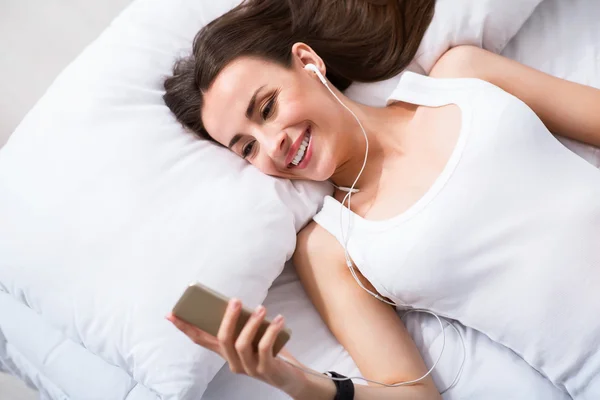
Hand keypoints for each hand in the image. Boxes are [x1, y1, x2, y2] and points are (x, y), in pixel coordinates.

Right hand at [166, 299, 306, 394]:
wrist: (291, 377)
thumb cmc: (270, 352)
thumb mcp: (253, 338)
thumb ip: (243, 325)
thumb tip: (237, 303)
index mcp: (227, 354)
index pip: (200, 340)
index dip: (185, 328)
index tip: (171, 314)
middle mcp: (234, 363)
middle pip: (221, 339)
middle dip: (228, 318)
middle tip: (236, 300)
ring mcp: (248, 368)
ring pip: (241, 344)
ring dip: (252, 323)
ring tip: (262, 309)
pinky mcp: (265, 369)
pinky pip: (264, 348)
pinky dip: (271, 331)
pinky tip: (279, 319)